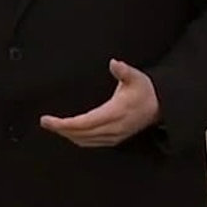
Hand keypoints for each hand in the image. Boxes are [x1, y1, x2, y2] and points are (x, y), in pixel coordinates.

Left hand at [40, 59, 159, 147]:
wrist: (160, 107)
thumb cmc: (145, 91)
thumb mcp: (136, 77)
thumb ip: (124, 71)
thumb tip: (114, 63)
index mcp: (115, 113)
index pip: (84, 123)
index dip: (65, 124)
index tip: (49, 120)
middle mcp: (113, 128)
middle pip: (81, 134)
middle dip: (61, 129)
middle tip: (45, 122)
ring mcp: (114, 136)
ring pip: (85, 141)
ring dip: (68, 135)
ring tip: (53, 126)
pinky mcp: (115, 139)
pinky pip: (91, 143)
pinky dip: (78, 139)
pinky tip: (69, 133)